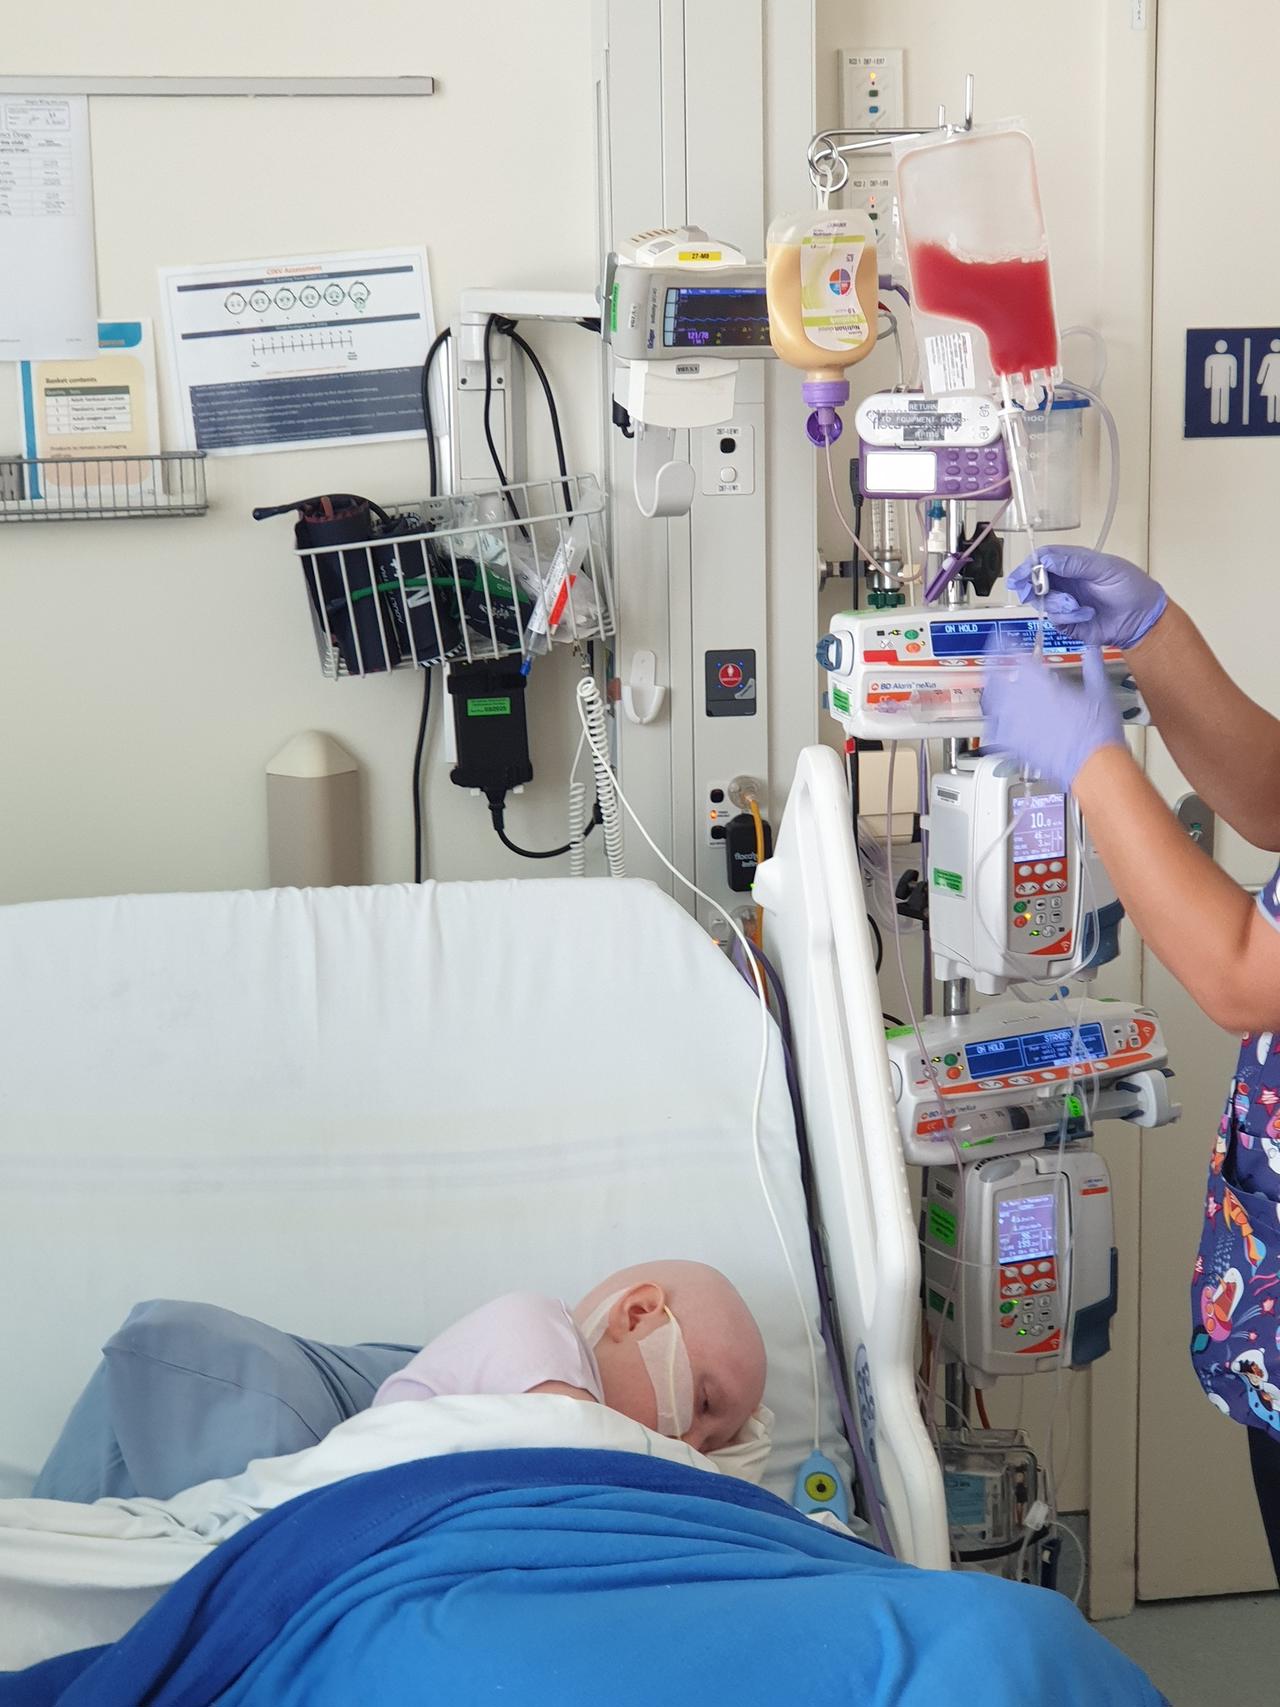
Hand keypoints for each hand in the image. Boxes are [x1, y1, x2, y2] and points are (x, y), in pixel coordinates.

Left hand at [982, 646, 1125, 790]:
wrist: (1094, 763)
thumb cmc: (1098, 731)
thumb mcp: (1100, 690)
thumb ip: (1093, 665)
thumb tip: (1092, 649)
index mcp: (1042, 685)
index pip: (1016, 659)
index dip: (1007, 647)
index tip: (1004, 641)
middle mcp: (1024, 703)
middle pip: (996, 679)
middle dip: (993, 668)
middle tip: (993, 661)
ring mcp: (1017, 725)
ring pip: (991, 704)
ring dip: (991, 692)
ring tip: (991, 686)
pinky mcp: (1015, 746)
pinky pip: (993, 732)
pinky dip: (992, 723)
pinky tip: (993, 720)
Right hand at [1006, 546, 1166, 650]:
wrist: (1143, 618)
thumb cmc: (1131, 587)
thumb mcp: (1106, 568)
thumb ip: (1075, 562)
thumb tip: (1045, 559)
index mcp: (1073, 563)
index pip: (1043, 559)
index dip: (1029, 566)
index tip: (1019, 576)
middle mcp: (1065, 582)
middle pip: (1035, 581)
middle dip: (1032, 587)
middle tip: (1033, 592)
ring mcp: (1065, 602)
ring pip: (1043, 602)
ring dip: (1057, 604)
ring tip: (1077, 605)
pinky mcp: (1068, 623)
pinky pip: (1055, 620)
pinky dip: (1069, 617)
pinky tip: (1086, 615)